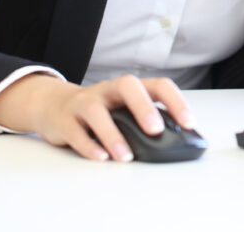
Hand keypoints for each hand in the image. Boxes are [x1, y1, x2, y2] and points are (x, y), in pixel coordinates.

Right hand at [0, 73, 193, 161]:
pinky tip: (101, 158)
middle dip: (143, 107)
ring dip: (113, 134)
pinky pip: (75, 132)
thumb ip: (146, 122)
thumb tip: (179, 143)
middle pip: (127, 85)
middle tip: (156, 130)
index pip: (158, 85)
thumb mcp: (124, 110)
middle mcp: (108, 90)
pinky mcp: (64, 120)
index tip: (189, 123)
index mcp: (130, 89)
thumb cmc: (101, 111)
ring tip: (126, 157)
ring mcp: (84, 102)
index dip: (176, 101)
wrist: (54, 105)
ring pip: (97, 111)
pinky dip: (88, 146)